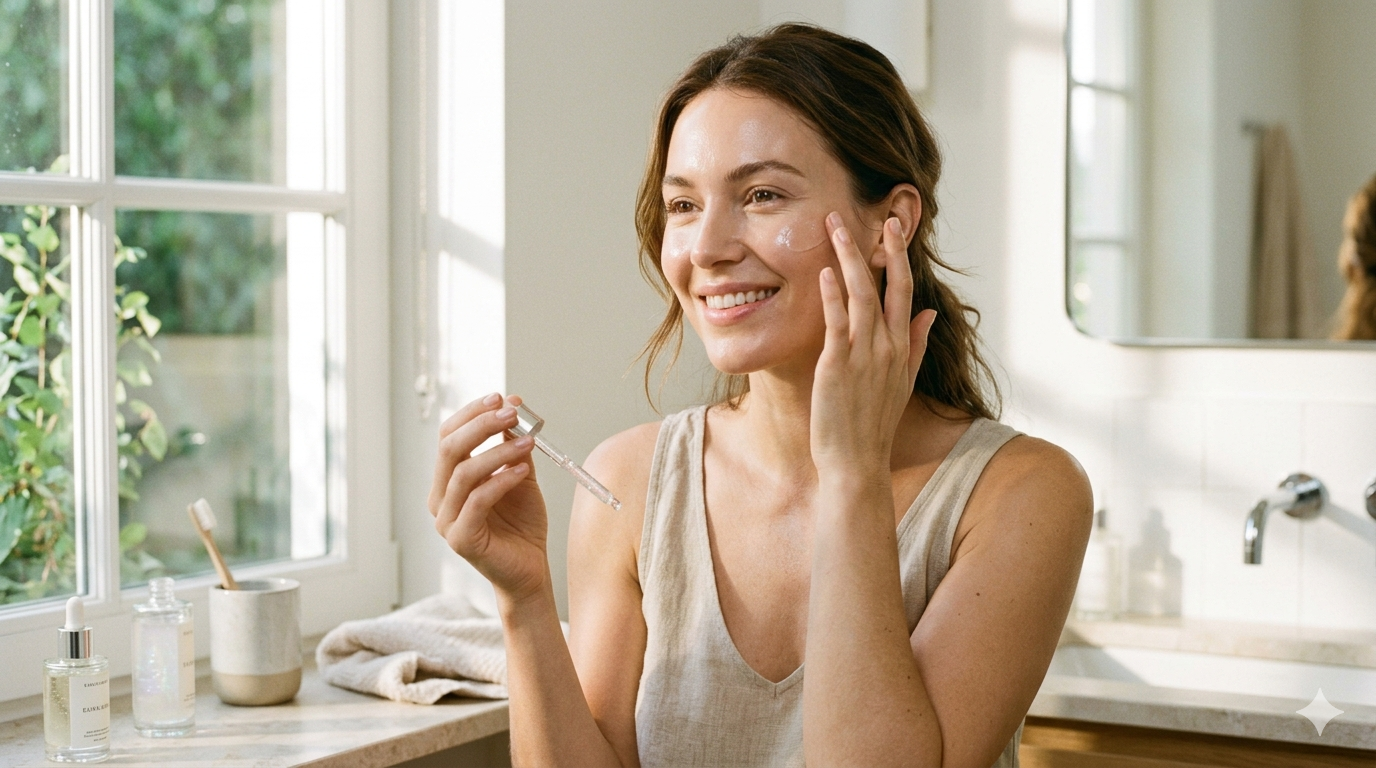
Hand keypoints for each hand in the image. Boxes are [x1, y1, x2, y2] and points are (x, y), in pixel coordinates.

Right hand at [429, 393, 549, 602]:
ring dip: (498, 450)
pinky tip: (522, 471)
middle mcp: (439, 499)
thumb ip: (513, 447)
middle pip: (450, 449)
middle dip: (481, 425)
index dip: (471, 413)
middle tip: (511, 412)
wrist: (530, 568)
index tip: (499, 397)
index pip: (448, 436)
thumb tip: (514, 409)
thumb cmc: (522, 524)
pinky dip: (500, 480)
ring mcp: (446, 521)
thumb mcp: (519, 476)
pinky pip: (477, 501)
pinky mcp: (461, 540)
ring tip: (528, 441)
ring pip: (463, 473)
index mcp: (447, 481)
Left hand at [811, 213, 937, 480]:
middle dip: (881, 247)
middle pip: (887, 285)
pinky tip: (824, 273)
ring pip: (861, 295)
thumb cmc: (873, 425)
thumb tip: (929, 313)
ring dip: (848, 259)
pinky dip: (832, 296)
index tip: (893, 228)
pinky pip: (837, 323)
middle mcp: (887, 347)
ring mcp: (864, 355)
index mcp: (901, 348)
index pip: (904, 291)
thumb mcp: (902, 382)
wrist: (857, 463)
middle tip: (873, 213)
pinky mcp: (838, 366)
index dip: (900, 257)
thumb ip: (915, 344)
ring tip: (834, 228)